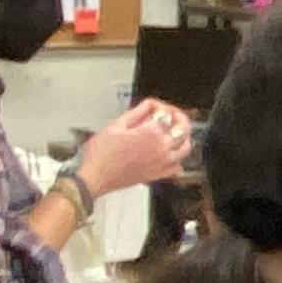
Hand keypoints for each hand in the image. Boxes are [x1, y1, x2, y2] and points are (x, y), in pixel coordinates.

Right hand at [76, 99, 194, 195]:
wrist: (95, 176)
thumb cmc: (101, 153)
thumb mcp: (117, 124)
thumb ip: (137, 112)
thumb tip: (148, 106)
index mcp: (151, 133)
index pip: (165, 113)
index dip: (158, 106)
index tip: (152, 106)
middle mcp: (161, 148)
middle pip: (182, 128)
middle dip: (178, 117)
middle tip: (171, 114)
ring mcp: (162, 163)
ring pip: (185, 147)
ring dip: (183, 136)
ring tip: (175, 131)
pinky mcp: (158, 175)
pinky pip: (177, 166)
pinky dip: (178, 158)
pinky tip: (171, 153)